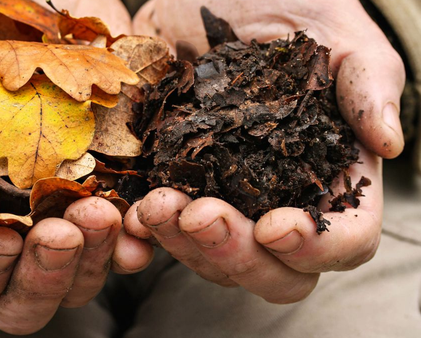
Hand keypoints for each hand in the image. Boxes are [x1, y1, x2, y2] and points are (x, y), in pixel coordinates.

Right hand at [0, 0, 152, 333]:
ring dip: (95, 256)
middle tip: (58, 231)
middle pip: (27, 295)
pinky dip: (139, 235)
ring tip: (101, 212)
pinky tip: (140, 218)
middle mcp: (17, 225)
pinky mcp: (116, 186)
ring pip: (84, 275)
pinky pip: (133, 233)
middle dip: (43, 273)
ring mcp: (70, 211)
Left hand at [124, 0, 398, 302]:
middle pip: (273, 271)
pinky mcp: (176, 185)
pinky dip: (146, 231)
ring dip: (183, 243)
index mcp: (328, 173)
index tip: (275, 226)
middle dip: (236, 253)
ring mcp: (223, 197)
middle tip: (201, 214)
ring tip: (157, 203)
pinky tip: (131, 211)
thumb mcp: (333, 32)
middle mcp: (277, 198)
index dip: (314, 248)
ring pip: (213, 259)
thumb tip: (390, 141)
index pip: (341, 239)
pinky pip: (162, 232)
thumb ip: (367, 83)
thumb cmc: (282, 7)